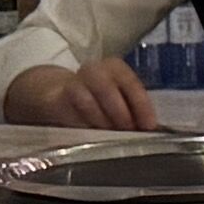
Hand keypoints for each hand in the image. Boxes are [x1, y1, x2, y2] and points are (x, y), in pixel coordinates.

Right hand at [2, 59, 164, 132]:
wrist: (54, 93)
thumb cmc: (95, 99)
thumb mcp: (115, 100)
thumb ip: (131, 110)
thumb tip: (149, 130)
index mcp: (114, 69)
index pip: (130, 82)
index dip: (141, 104)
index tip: (149, 125)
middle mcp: (94, 71)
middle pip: (108, 87)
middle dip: (120, 113)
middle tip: (128, 132)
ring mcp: (73, 83)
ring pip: (87, 100)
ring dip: (100, 120)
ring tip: (109, 135)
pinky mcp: (56, 99)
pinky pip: (68, 113)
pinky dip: (81, 124)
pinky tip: (90, 135)